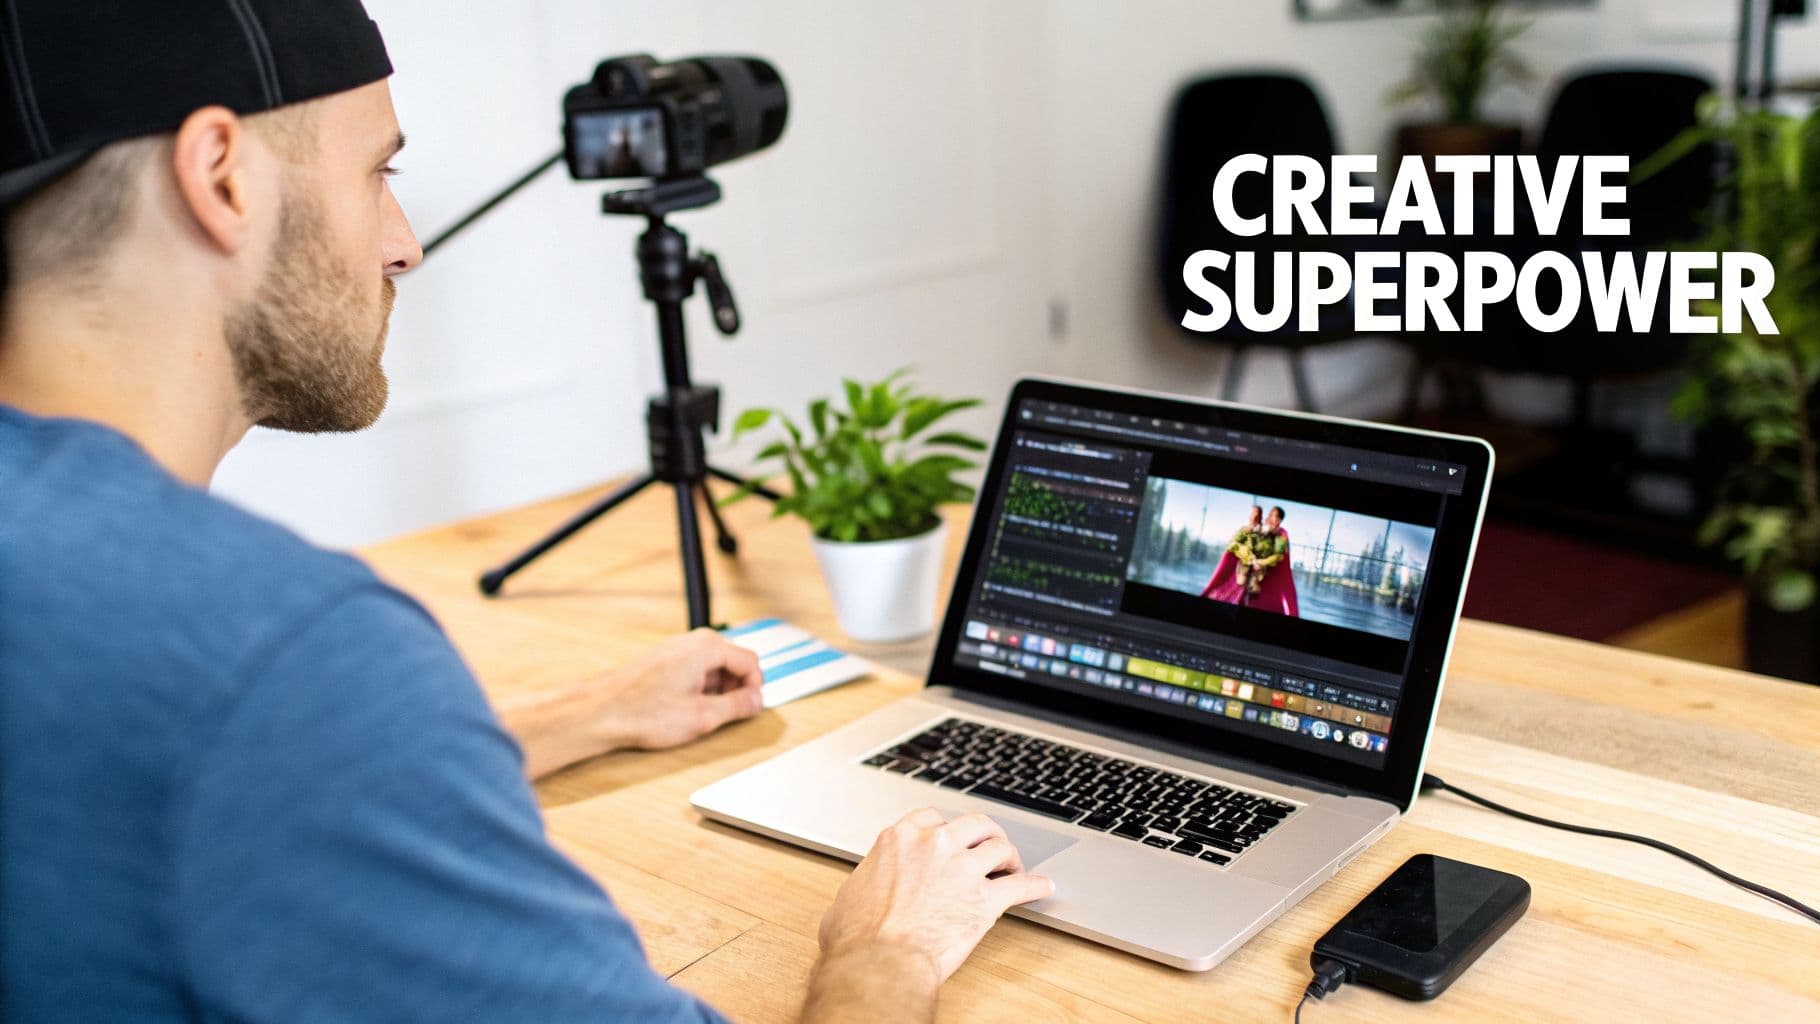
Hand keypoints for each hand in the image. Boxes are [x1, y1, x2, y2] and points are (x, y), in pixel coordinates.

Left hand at [598, 628, 764, 750]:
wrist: (602, 712)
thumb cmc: (642, 712)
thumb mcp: (703, 716)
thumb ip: (738, 706)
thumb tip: (756, 701)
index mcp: (707, 648)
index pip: (752, 662)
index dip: (755, 690)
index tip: (748, 710)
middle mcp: (694, 641)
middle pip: (735, 662)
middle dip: (735, 690)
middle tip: (724, 716)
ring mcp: (678, 649)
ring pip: (716, 668)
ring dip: (717, 691)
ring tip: (700, 715)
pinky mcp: (666, 660)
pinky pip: (697, 670)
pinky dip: (700, 689)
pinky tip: (684, 709)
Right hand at [817, 808, 1053, 983]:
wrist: (880, 962)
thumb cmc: (858, 936)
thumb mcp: (850, 895)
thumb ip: (866, 882)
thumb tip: (860, 897)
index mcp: (900, 839)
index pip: (932, 817)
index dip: (945, 828)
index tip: (951, 838)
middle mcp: (935, 845)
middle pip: (975, 824)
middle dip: (985, 834)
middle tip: (990, 847)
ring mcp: (963, 869)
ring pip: (1000, 847)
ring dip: (1010, 856)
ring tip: (1014, 866)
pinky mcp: (986, 900)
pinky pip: (1021, 886)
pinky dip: (1035, 885)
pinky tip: (1043, 887)